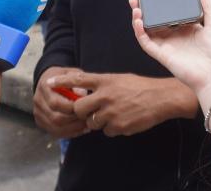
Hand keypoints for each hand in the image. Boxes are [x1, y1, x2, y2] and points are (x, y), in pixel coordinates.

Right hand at [34, 65, 88, 138]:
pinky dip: (69, 133)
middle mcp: (38, 100)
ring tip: (87, 125)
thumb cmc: (64, 76)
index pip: (56, 103)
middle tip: (88, 118)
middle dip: (74, 120)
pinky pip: (55, 132)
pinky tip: (80, 129)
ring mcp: (38, 112)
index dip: (72, 108)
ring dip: (73, 128)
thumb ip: (77, 80)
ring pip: (55, 127)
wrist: (50, 81)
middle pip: (55, 118)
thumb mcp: (71, 72)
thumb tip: (81, 94)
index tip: (86, 107)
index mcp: (45, 86)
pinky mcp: (41, 121)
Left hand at [63, 71, 193, 137]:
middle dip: (82, 112)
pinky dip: (113, 128)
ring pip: (92, 123)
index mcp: (106, 81)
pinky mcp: (118, 126)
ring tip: (116, 113)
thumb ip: (103, 86)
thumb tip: (87, 94)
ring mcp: (111, 112)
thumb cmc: (142, 87)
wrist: (162, 98)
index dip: (62, 81)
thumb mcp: (121, 79)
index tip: (49, 83)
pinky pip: (106, 131)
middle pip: (79, 108)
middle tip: (91, 111)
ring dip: (100, 121)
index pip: (79, 79)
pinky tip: (124, 119)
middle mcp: (106, 96)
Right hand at [130, 0, 210, 96]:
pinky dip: (140, 33)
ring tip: (136, 7)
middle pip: (154, 21)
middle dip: (144, 10)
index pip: (168, 15)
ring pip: (147, 31)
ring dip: (138, 20)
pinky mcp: (162, 55)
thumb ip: (208, 8)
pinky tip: (139, 22)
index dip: (160, 6)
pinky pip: (146, 43)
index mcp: (185, 29)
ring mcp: (167, 46)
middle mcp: (174, 37)